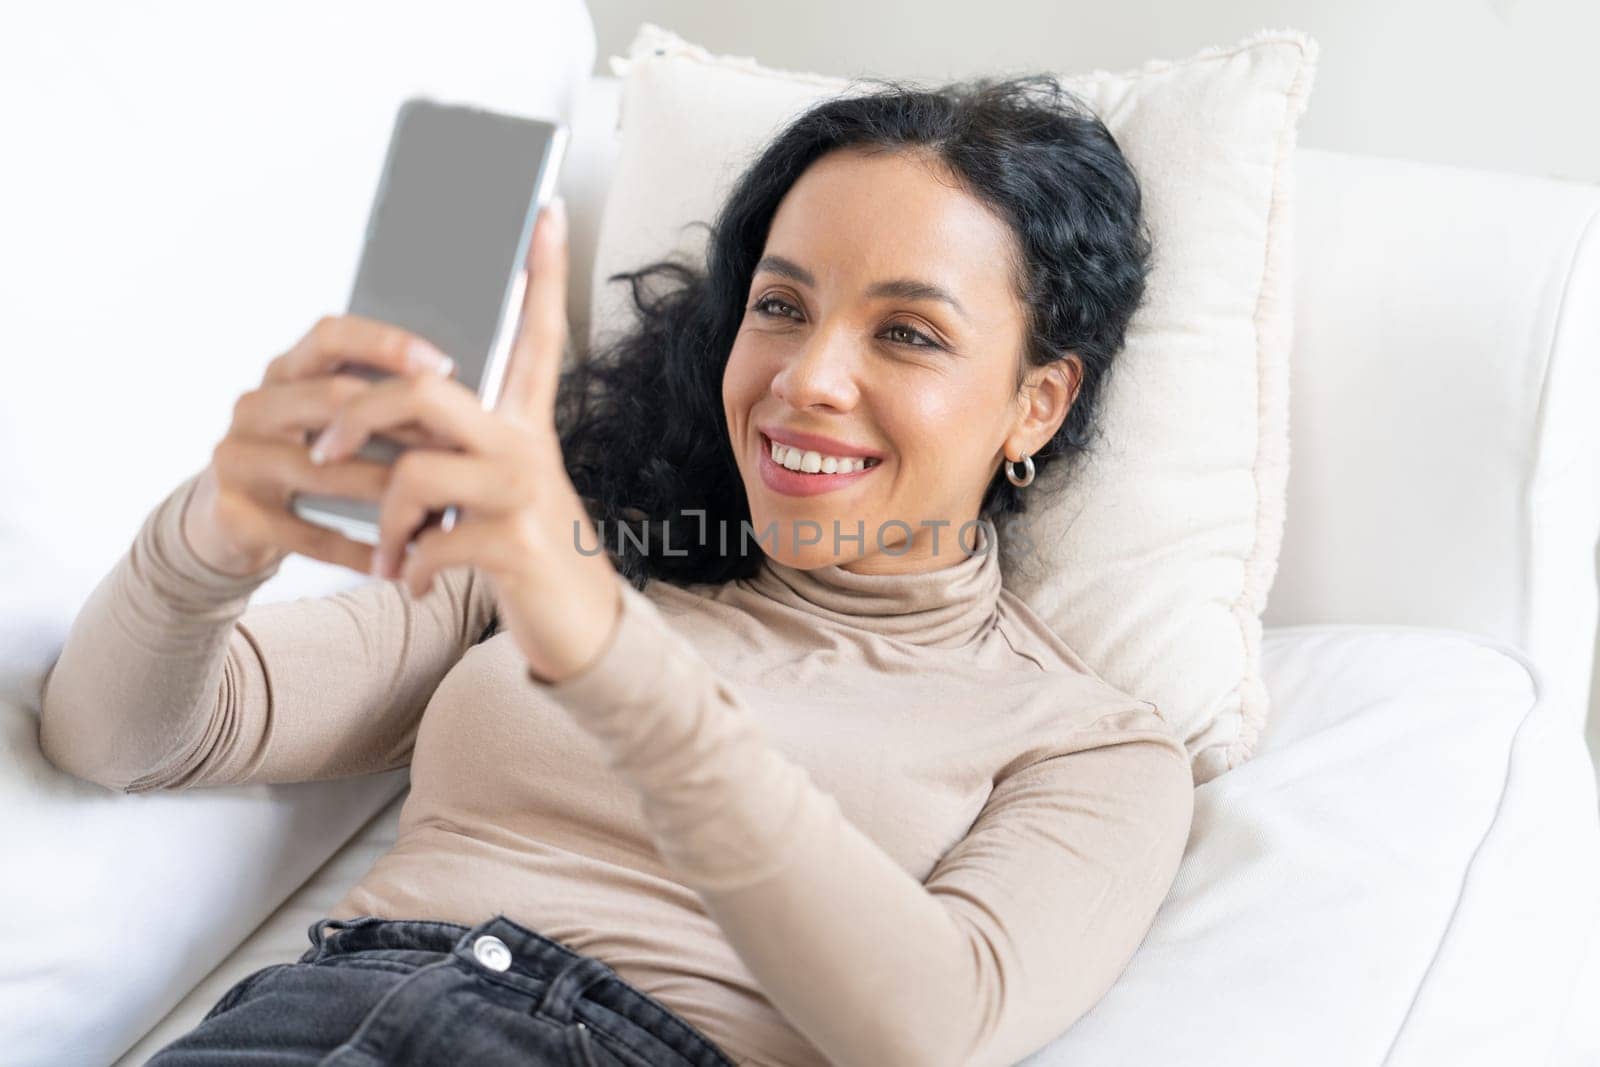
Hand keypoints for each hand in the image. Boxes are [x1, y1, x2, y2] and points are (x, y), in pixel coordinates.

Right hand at [185, 314, 459, 576]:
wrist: (228, 521)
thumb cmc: (306, 459)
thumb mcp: (326, 419)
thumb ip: (376, 399)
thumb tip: (465, 394)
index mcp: (284, 371)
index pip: (331, 334)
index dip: (387, 344)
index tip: (444, 367)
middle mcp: (254, 407)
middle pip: (330, 398)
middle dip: (400, 423)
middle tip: (454, 446)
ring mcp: (238, 460)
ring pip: (324, 471)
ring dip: (386, 492)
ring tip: (438, 508)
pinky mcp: (235, 514)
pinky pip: (310, 533)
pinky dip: (359, 549)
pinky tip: (398, 560)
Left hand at [305, 198, 623, 684]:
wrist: (579, 623)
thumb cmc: (522, 544)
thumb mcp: (493, 484)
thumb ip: (453, 442)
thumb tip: (382, 409)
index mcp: (524, 420)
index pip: (539, 331)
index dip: (541, 273)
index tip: (542, 212)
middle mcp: (527, 443)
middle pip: (425, 388)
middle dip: (356, 414)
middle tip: (324, 449)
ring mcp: (524, 491)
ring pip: (413, 472)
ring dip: (379, 520)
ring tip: (386, 553)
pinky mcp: (515, 543)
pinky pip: (428, 541)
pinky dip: (406, 567)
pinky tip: (415, 582)